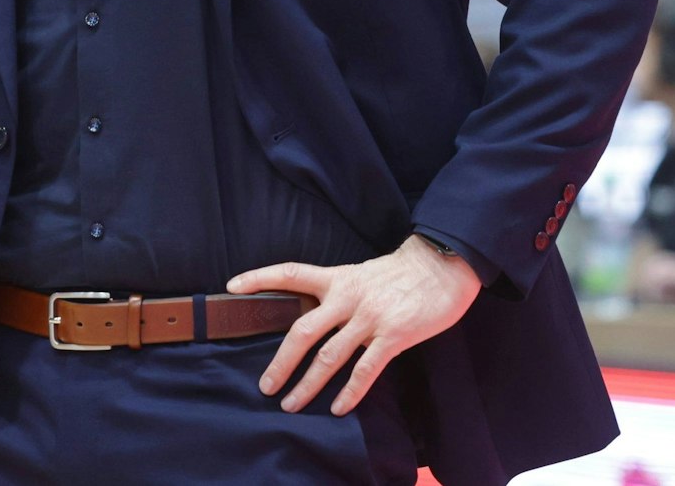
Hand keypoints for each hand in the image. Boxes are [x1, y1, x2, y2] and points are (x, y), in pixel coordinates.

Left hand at [225, 234, 481, 416]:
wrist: (442, 267)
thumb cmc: (399, 274)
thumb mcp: (360, 274)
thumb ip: (336, 294)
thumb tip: (311, 318)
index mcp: (336, 279)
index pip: (290, 273)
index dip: (259, 278)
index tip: (232, 286)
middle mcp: (347, 298)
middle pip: (302, 331)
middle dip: (281, 362)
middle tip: (265, 386)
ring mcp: (369, 318)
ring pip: (329, 357)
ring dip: (308, 384)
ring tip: (291, 404)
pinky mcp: (393, 336)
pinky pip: (365, 369)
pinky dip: (350, 391)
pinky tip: (338, 407)